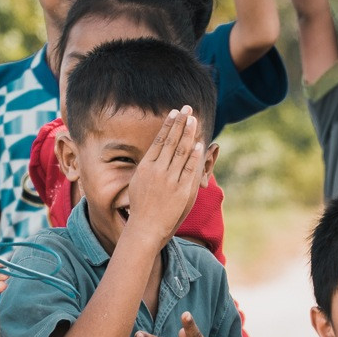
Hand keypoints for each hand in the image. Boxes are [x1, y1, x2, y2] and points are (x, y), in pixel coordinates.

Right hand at [123, 107, 203, 246]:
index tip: (174, 112)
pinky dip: (194, 156)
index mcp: (145, 166)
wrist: (145, 228)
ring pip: (181, 152)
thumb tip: (154, 153)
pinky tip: (199, 144)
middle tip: (187, 108)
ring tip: (194, 120)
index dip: (168, 125)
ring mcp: (169, 180)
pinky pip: (189, 169)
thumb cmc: (141, 206)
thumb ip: (148, 167)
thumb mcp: (138, 182)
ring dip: (188, 134)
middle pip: (171, 141)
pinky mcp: (181, 190)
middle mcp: (157, 170)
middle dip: (180, 123)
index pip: (159, 140)